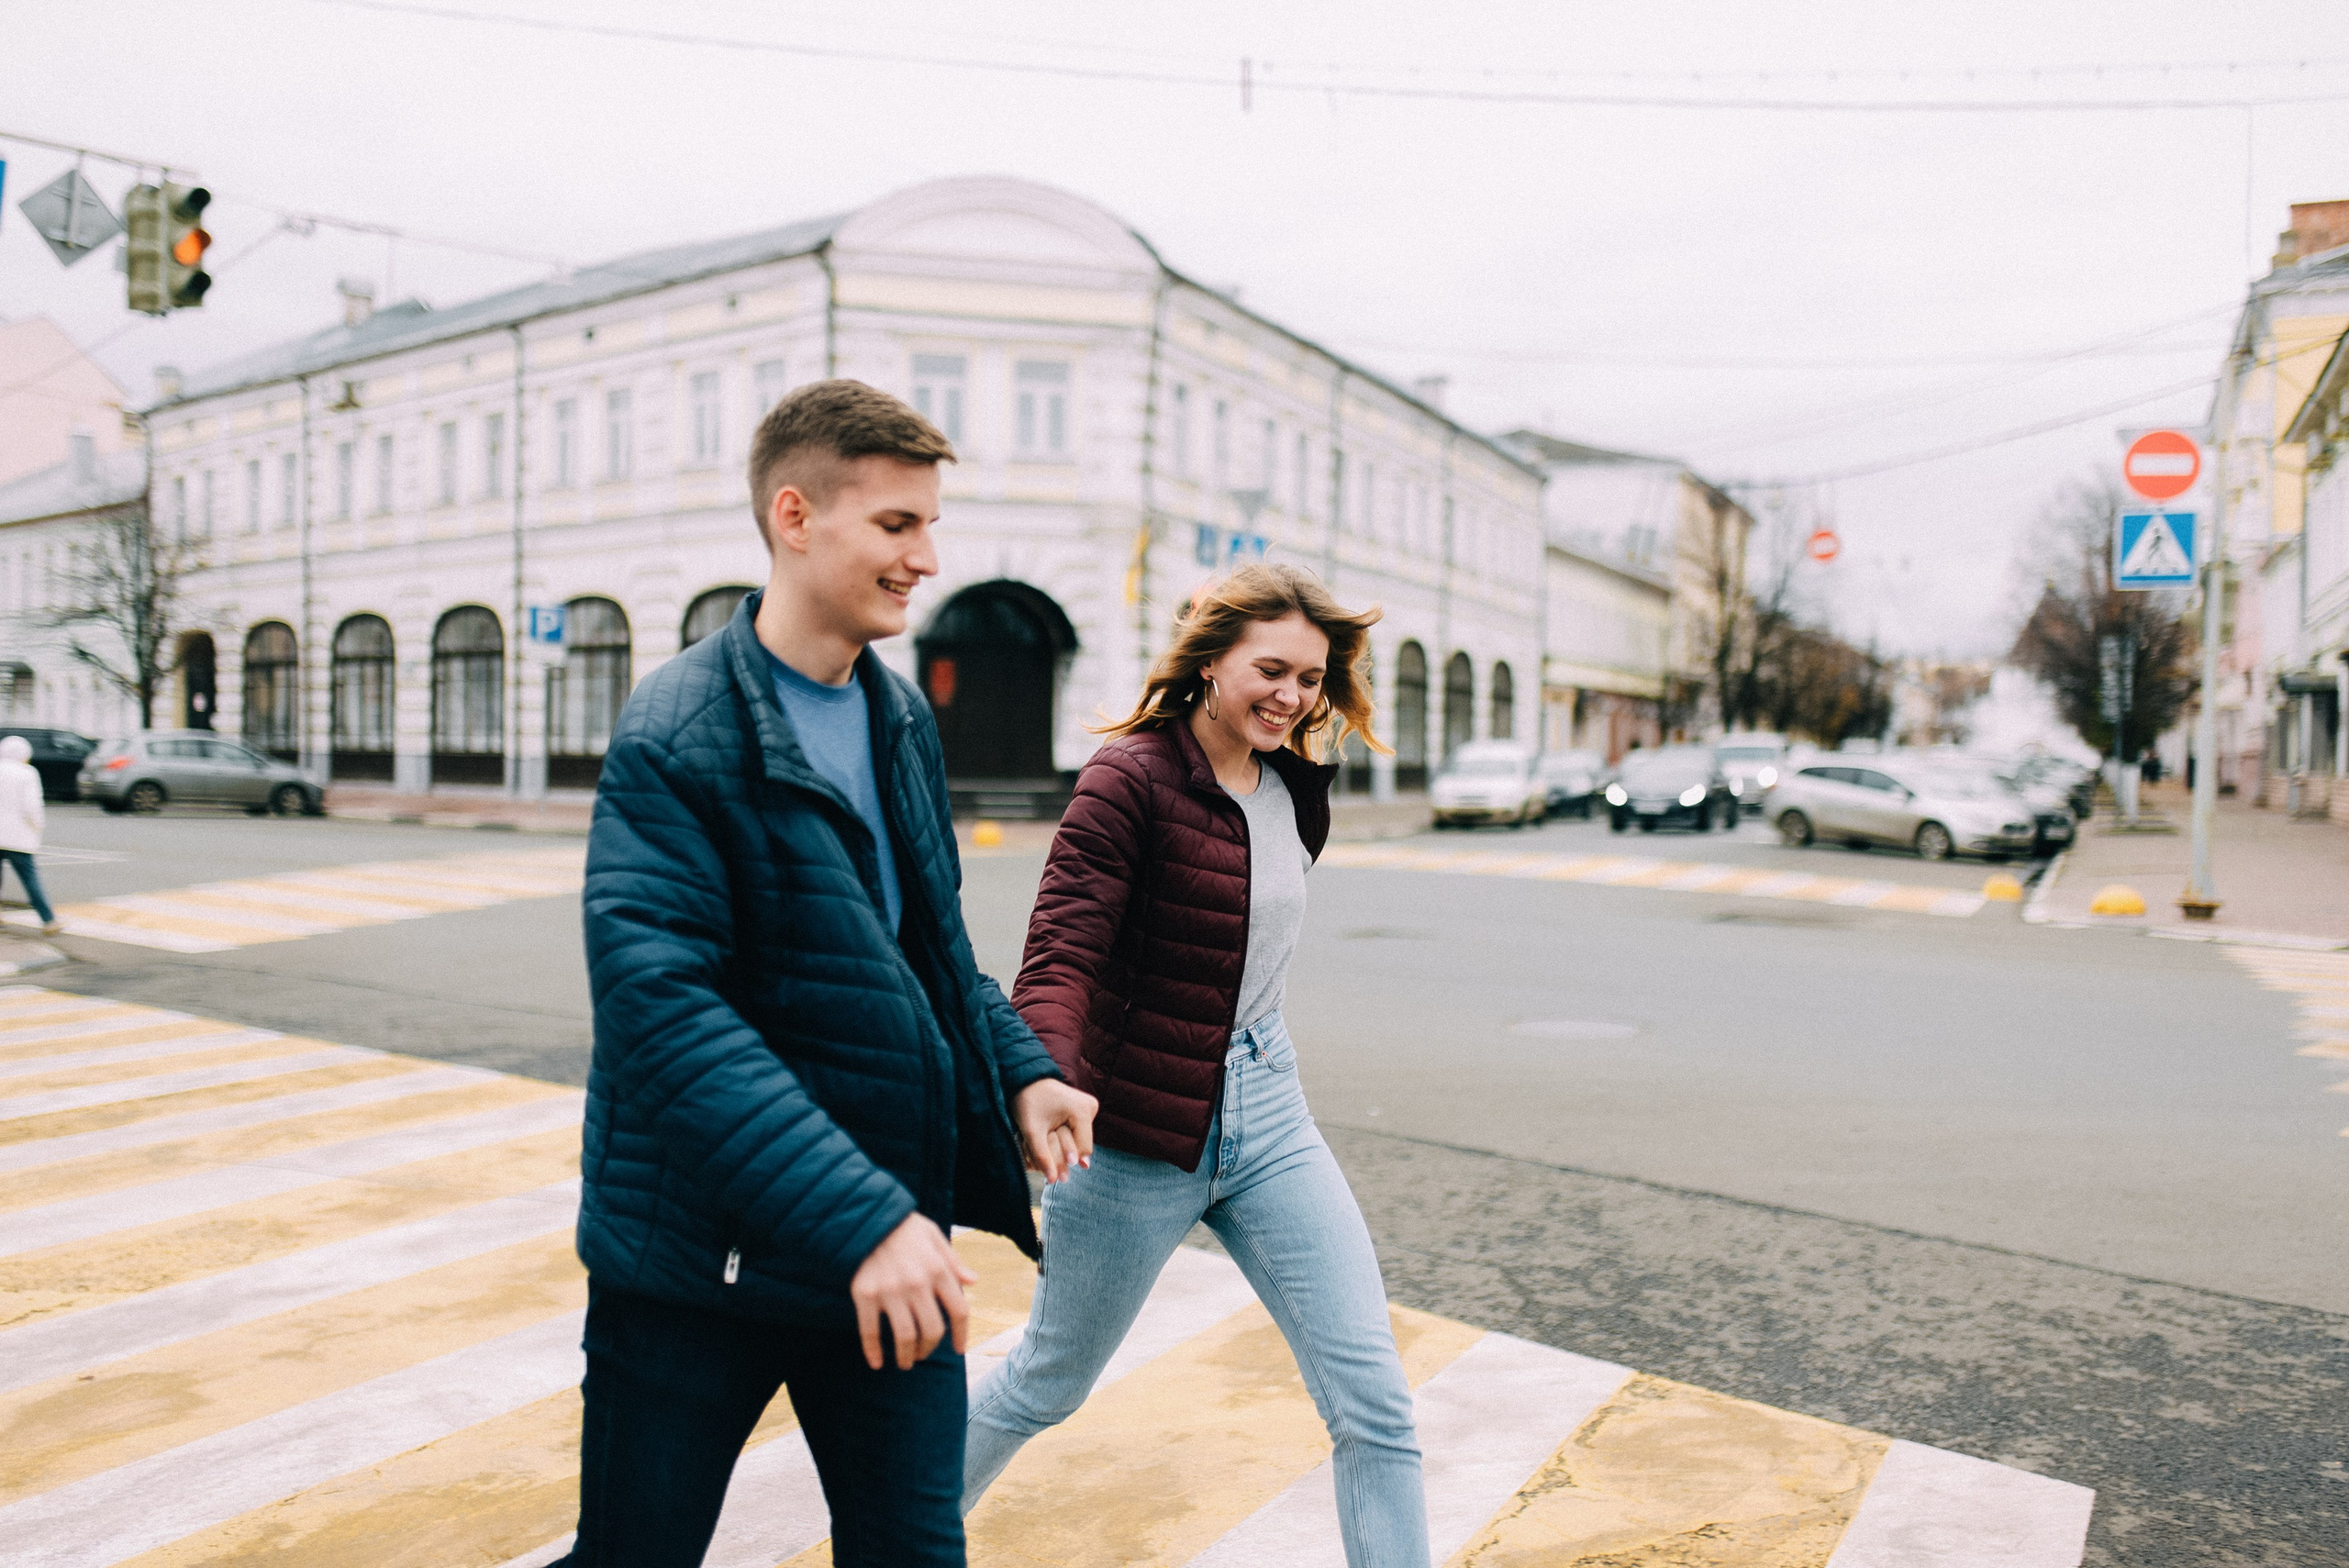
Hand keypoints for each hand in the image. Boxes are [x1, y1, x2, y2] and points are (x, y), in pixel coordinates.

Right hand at [849, 1213, 976, 1370]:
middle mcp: (917, 1283)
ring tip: (905, 1362)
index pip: (959, 1311)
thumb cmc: (904, 1227)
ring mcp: (890, 1290)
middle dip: (929, 1349)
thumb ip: (953, 1262)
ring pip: (905, 1337)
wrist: (866, 1216)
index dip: (961, 1334)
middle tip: (923, 1355)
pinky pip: (869, 1331)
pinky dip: (873, 1351)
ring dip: (906, 1356)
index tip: (958, 1349)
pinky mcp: (865, 1294)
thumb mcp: (934, 1237)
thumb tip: (974, 1282)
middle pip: (932, 1330)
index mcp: (938, 1270)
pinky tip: (876, 1363)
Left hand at [1014, 1078, 1097, 1183]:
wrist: (1026, 1080)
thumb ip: (1043, 1155)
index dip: (1067, 1162)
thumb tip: (1053, 1180)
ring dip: (1060, 1149)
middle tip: (1050, 1175)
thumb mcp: (1032, 1130)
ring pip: (1077, 1141)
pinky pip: (1074, 1133)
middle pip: (1080, 1146)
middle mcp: (1090, 1107)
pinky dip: (1061, 1140)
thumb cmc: (1028, 1101)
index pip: (1082, 1149)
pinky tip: (1048, 1139)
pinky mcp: (1083, 1110)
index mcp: (1082, 1110)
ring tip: (1044, 1151)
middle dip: (1062, 1157)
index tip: (1058, 1178)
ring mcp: (1088, 1108)